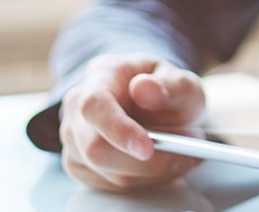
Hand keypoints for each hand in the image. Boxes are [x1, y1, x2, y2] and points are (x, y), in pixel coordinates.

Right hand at [59, 53, 205, 191]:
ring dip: (149, 172)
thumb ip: (171, 85)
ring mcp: (74, 136)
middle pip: (95, 147)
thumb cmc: (166, 90)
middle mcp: (78, 105)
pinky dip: (142, 181)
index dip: (117, 129)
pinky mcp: (79, 163)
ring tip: (181, 158)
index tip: (147, 148)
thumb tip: (144, 89)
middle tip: (184, 157)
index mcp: (102, 74)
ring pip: (105, 171)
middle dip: (144, 162)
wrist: (156, 102)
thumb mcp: (183, 82)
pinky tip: (162, 167)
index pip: (95, 105)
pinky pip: (108, 184)